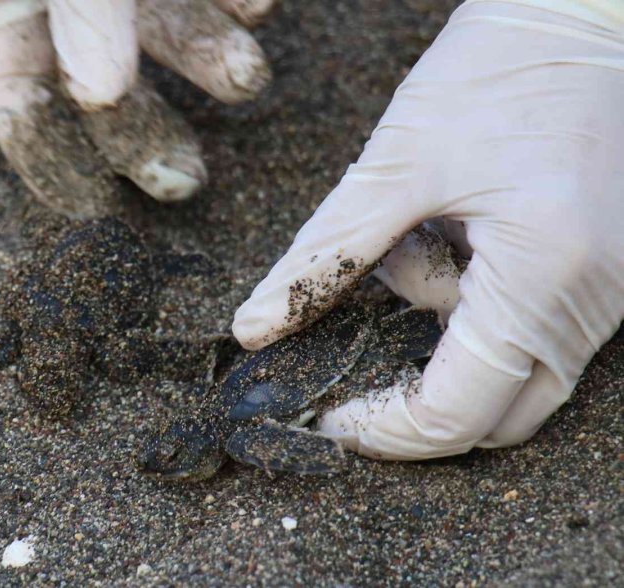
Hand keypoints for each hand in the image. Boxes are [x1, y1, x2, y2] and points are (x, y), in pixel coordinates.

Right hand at [0, 0, 274, 217]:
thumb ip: (84, 13)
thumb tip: (98, 95)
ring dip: (210, 60)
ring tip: (247, 76)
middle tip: (184, 180)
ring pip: (169, 33)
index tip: (93, 210)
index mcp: (9, 0)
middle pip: (100, 85)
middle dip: (145, 132)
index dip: (48, 160)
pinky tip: (259, 4)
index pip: (14, 97)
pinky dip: (240, 0)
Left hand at [232, 1, 623, 458]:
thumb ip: (323, 256)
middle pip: (494, 419)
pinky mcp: (604, 276)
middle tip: (350, 357)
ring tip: (416, 240)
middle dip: (414, 400)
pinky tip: (454, 235)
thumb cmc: (502, 67)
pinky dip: (476, 309)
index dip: (381, 430)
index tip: (325, 413)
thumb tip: (253, 327)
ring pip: (512, 374)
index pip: (454, 414)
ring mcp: (610, 295)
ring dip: (443, 338)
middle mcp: (591, 303)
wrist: (590, 13)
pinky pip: (533, 331)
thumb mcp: (398, 164)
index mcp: (543, 277)